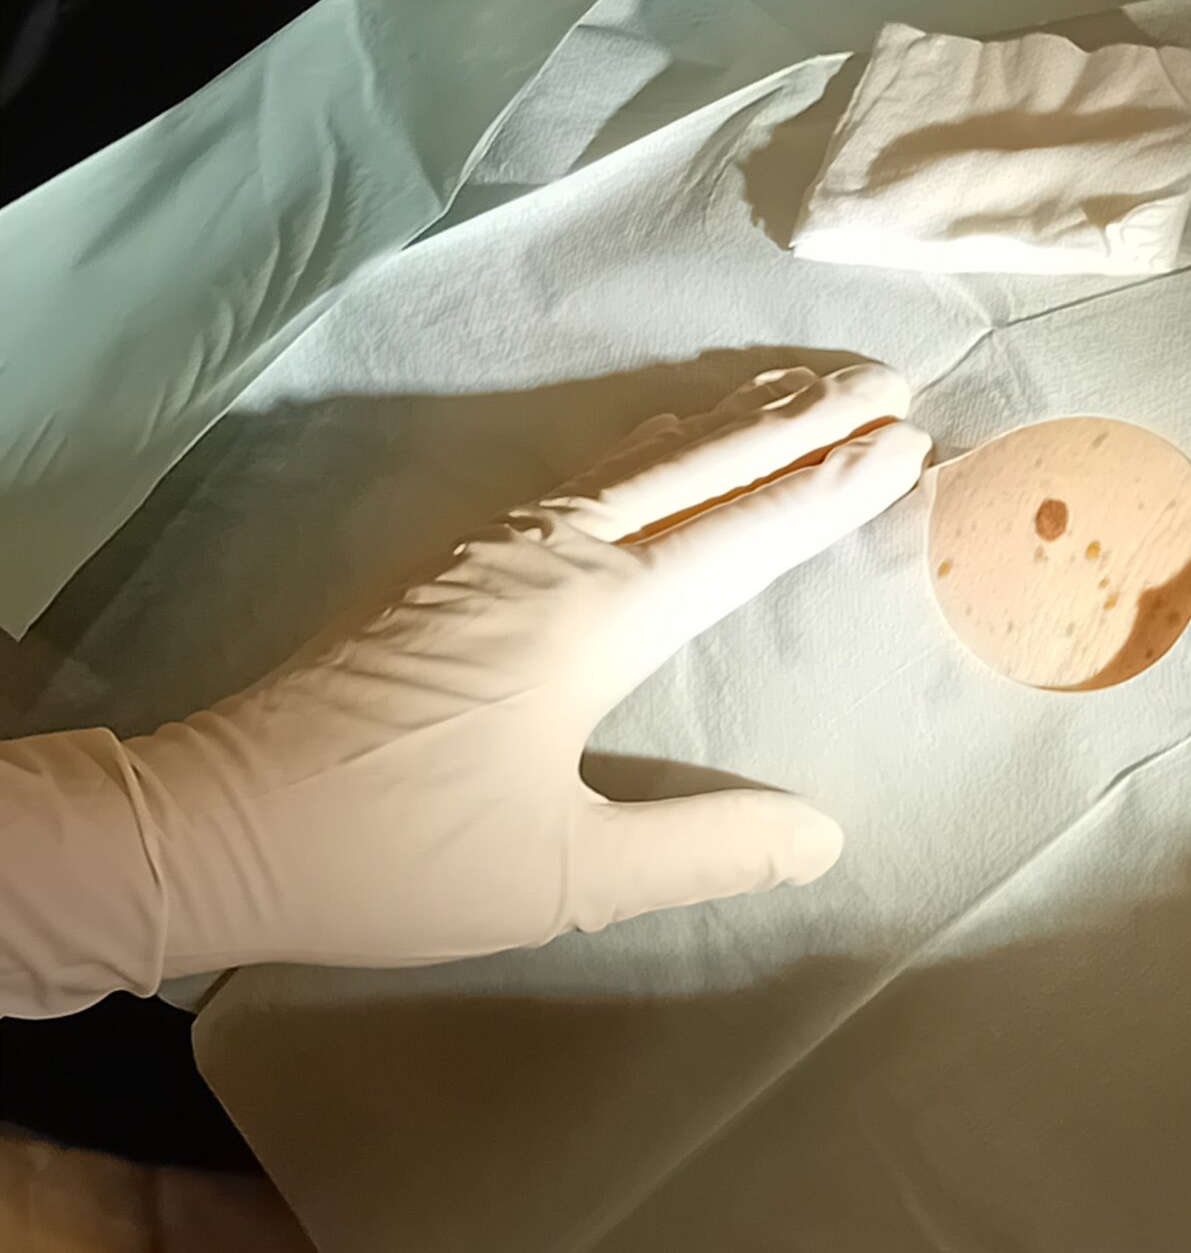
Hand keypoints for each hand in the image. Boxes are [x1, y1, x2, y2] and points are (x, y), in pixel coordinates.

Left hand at [0, 365, 927, 1007]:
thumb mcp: (565, 877)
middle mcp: (551, 553)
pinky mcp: (453, 558)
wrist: (220, 822)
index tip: (909, 441)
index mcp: (594, 614)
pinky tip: (667, 441)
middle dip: (799, 416)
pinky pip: (590, 467)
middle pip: (699, 460)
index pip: (744, 532)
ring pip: (640, 452)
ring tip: (803, 387)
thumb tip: (826, 835)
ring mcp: (495, 545)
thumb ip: (705, 850)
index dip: (830, 488)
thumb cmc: (397, 856)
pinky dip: (661, 439)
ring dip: (731, 416)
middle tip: (889, 375)